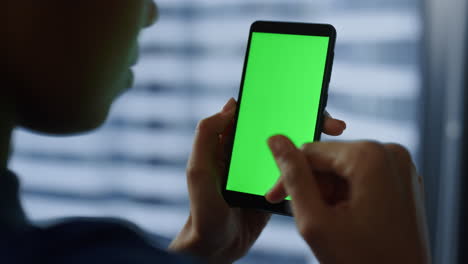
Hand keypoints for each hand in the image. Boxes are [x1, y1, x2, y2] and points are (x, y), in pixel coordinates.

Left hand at [169, 98, 346, 263]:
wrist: (216, 248)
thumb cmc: (202, 211)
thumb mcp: (199, 172)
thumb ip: (207, 137)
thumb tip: (230, 106)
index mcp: (230, 143)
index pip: (259, 115)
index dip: (283, 104)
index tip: (307, 100)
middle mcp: (249, 152)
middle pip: (282, 128)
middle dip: (308, 121)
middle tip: (334, 125)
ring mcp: (263, 169)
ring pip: (292, 149)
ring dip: (314, 143)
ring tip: (336, 142)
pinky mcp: (275, 188)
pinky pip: (295, 173)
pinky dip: (310, 167)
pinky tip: (326, 168)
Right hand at [266, 137, 429, 263]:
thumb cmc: (363, 261)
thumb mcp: (315, 219)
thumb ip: (293, 176)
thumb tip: (276, 140)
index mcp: (370, 156)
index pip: (310, 151)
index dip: (289, 174)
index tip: (275, 199)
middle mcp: (390, 153)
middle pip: (329, 159)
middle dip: (313, 187)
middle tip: (310, 219)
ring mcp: (400, 166)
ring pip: (344, 168)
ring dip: (329, 194)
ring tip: (332, 224)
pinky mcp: (402, 180)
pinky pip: (362, 176)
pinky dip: (347, 195)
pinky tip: (347, 219)